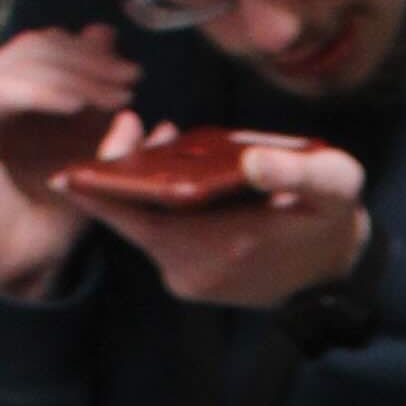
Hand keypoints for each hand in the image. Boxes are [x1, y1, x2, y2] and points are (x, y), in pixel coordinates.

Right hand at [0, 20, 139, 297]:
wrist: (27, 263)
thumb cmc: (57, 208)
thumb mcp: (89, 141)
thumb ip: (96, 93)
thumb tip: (105, 33)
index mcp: (10, 88)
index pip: (49, 44)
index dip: (92, 53)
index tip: (132, 75)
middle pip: (39, 45)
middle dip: (89, 62)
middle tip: (128, 83)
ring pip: (25, 60)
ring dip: (75, 75)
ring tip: (112, 98)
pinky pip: (1, 91)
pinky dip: (41, 92)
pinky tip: (77, 105)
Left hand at [59, 133, 372, 309]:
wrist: (337, 271)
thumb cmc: (330, 220)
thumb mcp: (334, 185)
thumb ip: (299, 171)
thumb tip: (254, 160)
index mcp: (218, 246)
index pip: (138, 218)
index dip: (100, 191)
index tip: (69, 168)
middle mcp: (192, 271)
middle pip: (131, 219)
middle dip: (120, 172)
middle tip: (127, 127)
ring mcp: (188, 279)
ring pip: (142, 225)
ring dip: (139, 185)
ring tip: (156, 139)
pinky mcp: (189, 278)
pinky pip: (157, 234)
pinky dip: (155, 201)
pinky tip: (171, 167)